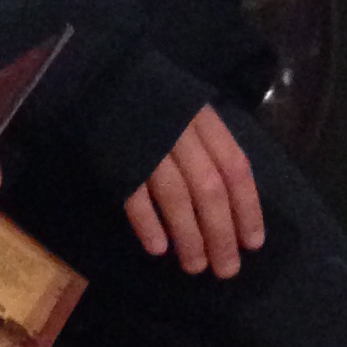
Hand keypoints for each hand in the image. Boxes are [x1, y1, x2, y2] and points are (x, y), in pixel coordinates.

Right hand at [123, 105, 264, 278]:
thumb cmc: (150, 100)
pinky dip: (147, 223)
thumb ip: (208, 146)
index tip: (252, 244)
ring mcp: (147, 145)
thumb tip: (231, 197)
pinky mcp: (116, 155)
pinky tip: (157, 248)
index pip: (236, 168)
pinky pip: (134, 195)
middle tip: (226, 269)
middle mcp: (180, 133)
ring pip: (176, 197)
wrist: (95, 77)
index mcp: (203, 120)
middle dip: (220, 234)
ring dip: (188, 236)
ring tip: (194, 266)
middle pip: (209, 189)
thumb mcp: (187, 111)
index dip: (248, 208)